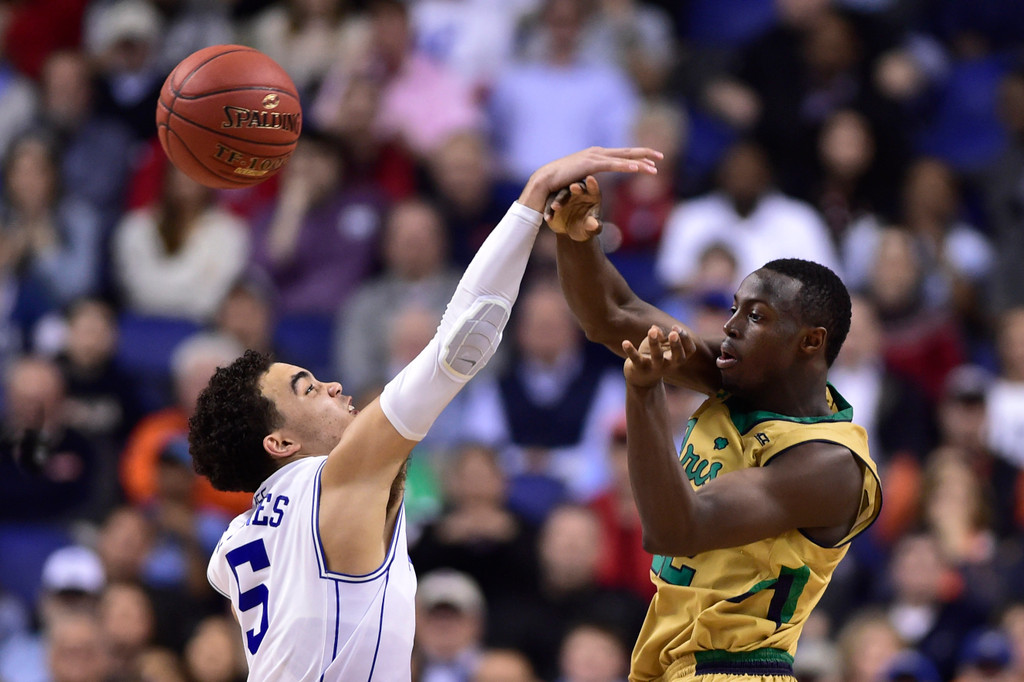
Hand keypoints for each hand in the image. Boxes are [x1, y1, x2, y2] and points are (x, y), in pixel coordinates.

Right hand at [518, 146, 660, 212]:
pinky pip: (613, 165)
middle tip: (661, 157)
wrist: (544, 179)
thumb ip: (588, 177)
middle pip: (626, 152)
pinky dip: (626, 166)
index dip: (637, 156)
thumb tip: (591, 182)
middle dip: (645, 154)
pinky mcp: (591, 163)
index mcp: (595, 155)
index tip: (651, 160)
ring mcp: (594, 156)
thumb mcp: (579, 178)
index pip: (621, 154)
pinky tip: (638, 168)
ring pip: (623, 158)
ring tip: (655, 168)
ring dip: (640, 163)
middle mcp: (597, 152)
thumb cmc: (559, 182)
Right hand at [545, 175, 602, 241]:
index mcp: (591, 195)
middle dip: (575, 187)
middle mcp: (578, 193)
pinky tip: (549, 219)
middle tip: (573, 187)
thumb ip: (593, 226)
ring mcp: (564, 197)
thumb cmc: (586, 228)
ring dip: (558, 200)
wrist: (572, 234)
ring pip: (560, 195)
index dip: (592, 184)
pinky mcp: (553, 203)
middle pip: (576, 187)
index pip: (593, 188)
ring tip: (555, 207)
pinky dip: (548, 211)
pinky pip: (549, 205)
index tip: (590, 179)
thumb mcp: (591, 229)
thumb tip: (594, 225)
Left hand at [623, 324, 697, 386]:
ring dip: (655, 343)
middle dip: (676, 345)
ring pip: (657, 357)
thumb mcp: (660, 344)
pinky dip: (630, 351)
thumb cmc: (654, 356)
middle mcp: (669, 365)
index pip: (690, 350)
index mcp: (678, 358)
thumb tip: (654, 329)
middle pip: (678, 357)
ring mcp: (654, 368)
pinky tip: (625, 342)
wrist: (640, 378)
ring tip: (652, 330)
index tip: (676, 328)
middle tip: (673, 333)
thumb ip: (661, 335)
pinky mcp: (639, 368)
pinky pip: (636, 359)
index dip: (686, 339)